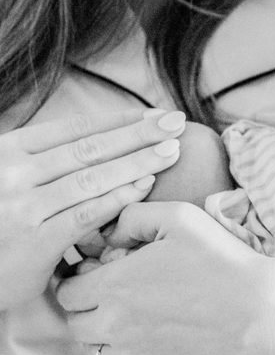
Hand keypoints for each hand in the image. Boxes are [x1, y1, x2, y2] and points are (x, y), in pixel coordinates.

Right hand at [0, 108, 184, 309]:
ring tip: (171, 150)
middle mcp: (15, 172)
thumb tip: (99, 139)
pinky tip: (145, 185)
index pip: (75, 128)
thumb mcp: (7, 179)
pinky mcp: (35, 240)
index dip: (119, 119)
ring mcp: (24, 206)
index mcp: (9, 150)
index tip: (154, 113)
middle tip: (177, 122)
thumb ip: (42, 161)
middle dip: (139, 133)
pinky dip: (118, 197)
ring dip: (137, 161)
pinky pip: (85, 213)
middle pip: (90, 147)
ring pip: (92, 177)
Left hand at [56, 201, 271, 354]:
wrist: (263, 316)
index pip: (66, 291)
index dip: (79, 280)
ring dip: (105, 335)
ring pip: (94, 350)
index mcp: (114, 286)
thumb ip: (134, 217)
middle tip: (117, 295)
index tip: (100, 274)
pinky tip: (152, 339)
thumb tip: (109, 232)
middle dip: (88, 307)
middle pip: (75, 323)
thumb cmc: (223, 262)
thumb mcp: (181, 218)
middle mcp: (114, 327)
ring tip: (137, 317)